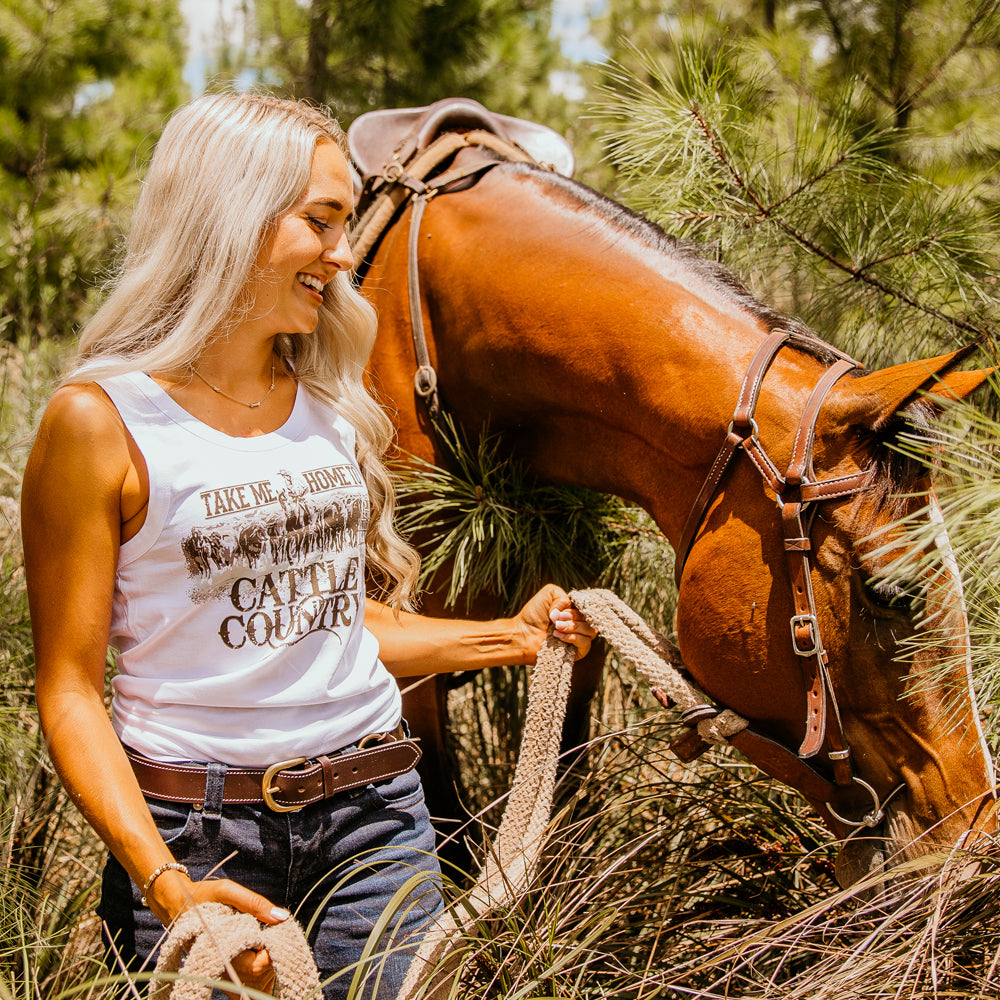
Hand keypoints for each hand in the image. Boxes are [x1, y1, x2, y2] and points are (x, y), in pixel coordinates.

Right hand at [149, 869, 287, 996]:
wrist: (175, 905)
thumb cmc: (203, 896)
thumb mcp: (227, 892)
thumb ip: (254, 903)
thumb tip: (282, 917)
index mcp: (222, 948)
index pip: (256, 966)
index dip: (270, 952)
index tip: (273, 935)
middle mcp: (218, 966)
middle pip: (255, 976)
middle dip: (267, 955)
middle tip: (268, 936)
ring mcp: (218, 972)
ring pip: (249, 980)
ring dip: (260, 961)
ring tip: (260, 941)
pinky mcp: (218, 972)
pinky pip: (241, 980)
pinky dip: (251, 967)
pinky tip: (253, 950)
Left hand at [514, 585, 595, 661]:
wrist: (522, 634)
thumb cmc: (533, 615)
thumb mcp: (549, 594)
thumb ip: (563, 596)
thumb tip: (568, 610)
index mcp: (575, 611)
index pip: (590, 607)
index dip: (581, 606)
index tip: (565, 608)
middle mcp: (579, 624)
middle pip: (591, 619)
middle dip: (574, 616)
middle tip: (557, 618)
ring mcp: (579, 639)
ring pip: (590, 631)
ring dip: (573, 626)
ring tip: (556, 626)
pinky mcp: (576, 652)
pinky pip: (586, 644)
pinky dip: (573, 638)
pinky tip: (558, 635)